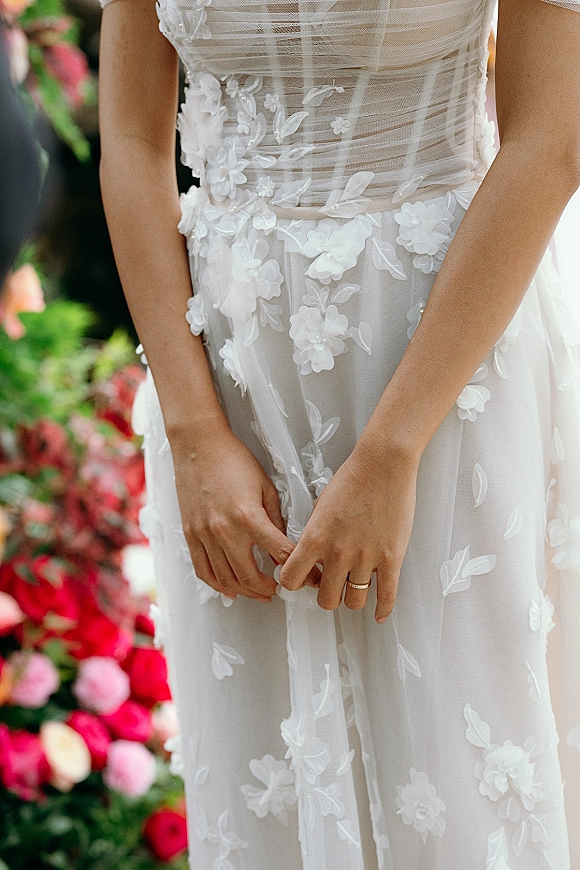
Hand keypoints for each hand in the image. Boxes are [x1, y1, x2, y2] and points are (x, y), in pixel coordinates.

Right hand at [170, 423, 295, 601]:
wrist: (198, 446)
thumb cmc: (233, 460)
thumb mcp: (265, 487)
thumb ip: (275, 520)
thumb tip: (283, 546)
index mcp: (249, 516)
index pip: (280, 554)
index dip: (297, 570)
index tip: (306, 577)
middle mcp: (225, 530)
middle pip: (250, 576)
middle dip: (268, 588)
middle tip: (279, 588)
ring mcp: (204, 535)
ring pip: (226, 579)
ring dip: (245, 592)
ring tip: (259, 593)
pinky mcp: (190, 535)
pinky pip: (203, 570)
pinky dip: (217, 585)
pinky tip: (230, 589)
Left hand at [279, 438, 418, 622]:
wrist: (383, 464)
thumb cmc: (352, 478)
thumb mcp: (320, 506)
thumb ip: (314, 535)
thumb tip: (312, 556)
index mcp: (314, 539)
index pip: (291, 580)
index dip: (294, 584)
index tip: (300, 582)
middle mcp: (337, 553)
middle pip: (325, 600)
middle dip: (327, 597)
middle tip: (331, 589)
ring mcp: (365, 558)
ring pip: (354, 601)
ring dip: (353, 599)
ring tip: (354, 592)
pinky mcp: (391, 558)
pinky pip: (386, 595)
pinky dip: (382, 610)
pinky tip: (379, 614)